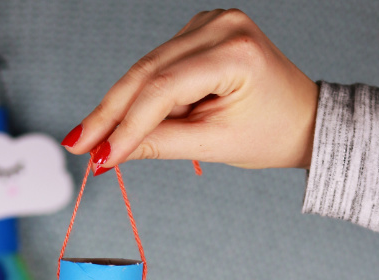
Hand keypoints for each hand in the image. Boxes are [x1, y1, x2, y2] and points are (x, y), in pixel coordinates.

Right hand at [61, 9, 318, 172]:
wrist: (302, 117)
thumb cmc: (270, 132)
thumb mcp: (215, 145)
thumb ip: (162, 144)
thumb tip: (111, 153)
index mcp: (234, 52)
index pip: (163, 90)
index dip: (126, 126)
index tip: (97, 157)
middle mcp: (220, 25)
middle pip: (147, 72)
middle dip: (109, 113)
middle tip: (76, 144)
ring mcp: (209, 22)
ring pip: (148, 69)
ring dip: (120, 106)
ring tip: (93, 140)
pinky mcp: (200, 31)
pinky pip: (158, 67)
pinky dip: (140, 95)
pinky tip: (124, 121)